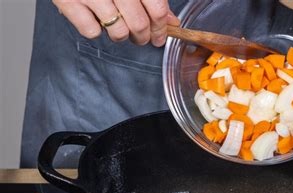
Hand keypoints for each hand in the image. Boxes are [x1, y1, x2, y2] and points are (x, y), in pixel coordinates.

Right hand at [53, 0, 179, 46]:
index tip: (160, 35)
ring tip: (116, 24)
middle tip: (141, 37)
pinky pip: (92, 32)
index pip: (157, 9)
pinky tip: (94, 17)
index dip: (162, 27)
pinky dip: (95, 30)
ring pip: (118, 32)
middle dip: (143, 37)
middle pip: (140, 25)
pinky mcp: (68, 2)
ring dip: (120, 35)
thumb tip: (172, 21)